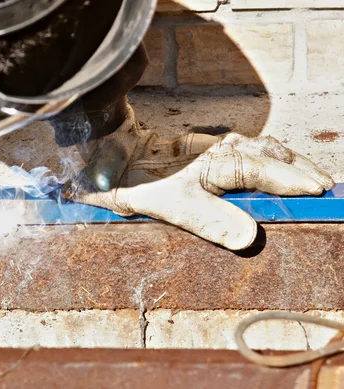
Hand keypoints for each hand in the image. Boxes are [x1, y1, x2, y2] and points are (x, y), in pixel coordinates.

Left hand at [64, 105, 333, 249]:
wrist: (108, 156)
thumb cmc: (139, 181)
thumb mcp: (172, 206)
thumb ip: (209, 221)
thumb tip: (250, 238)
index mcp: (220, 160)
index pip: (264, 171)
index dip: (291, 181)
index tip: (318, 192)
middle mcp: (225, 149)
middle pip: (272, 156)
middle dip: (300, 171)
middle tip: (326, 188)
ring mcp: (220, 147)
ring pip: (264, 151)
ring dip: (289, 164)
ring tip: (311, 179)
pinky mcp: (213, 151)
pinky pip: (251, 152)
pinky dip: (271, 161)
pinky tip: (278, 168)